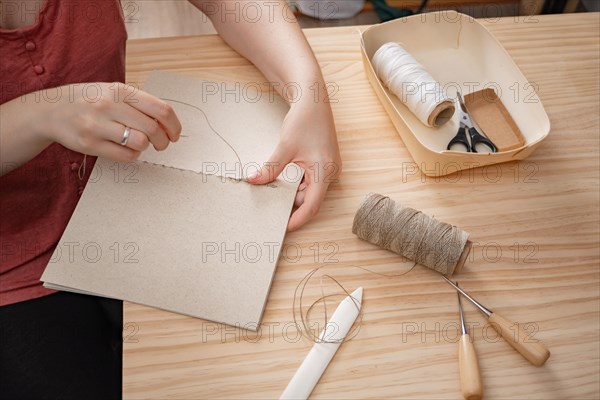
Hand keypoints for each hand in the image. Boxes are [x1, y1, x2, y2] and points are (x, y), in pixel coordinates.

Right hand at [44, 82, 180, 160]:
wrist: (50, 110)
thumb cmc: (89, 100)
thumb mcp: (113, 91)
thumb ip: (139, 103)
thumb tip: (169, 122)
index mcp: (120, 90)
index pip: (161, 109)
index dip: (174, 125)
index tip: (175, 134)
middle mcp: (109, 105)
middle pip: (153, 129)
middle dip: (163, 141)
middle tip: (161, 144)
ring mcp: (97, 125)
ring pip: (140, 143)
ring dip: (146, 147)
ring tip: (140, 144)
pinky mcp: (89, 144)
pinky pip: (125, 156)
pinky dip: (132, 155)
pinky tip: (126, 148)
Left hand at [246, 99, 340, 230]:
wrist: (313, 100)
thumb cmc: (304, 120)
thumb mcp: (285, 147)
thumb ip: (270, 168)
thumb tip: (254, 181)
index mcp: (325, 172)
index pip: (311, 206)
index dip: (297, 220)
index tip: (283, 228)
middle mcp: (331, 173)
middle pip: (309, 199)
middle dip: (290, 204)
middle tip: (269, 208)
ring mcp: (329, 169)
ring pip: (308, 190)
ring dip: (292, 192)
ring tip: (273, 191)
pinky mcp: (324, 164)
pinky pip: (310, 181)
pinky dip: (296, 183)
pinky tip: (282, 180)